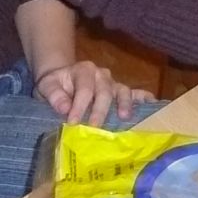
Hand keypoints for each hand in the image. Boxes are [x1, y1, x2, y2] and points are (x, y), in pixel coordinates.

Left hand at [34, 60, 154, 125]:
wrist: (62, 78)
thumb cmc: (54, 84)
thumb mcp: (46, 86)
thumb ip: (53, 94)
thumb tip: (64, 108)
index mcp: (83, 70)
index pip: (84, 88)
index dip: (79, 105)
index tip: (73, 122)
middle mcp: (101, 74)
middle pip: (104, 90)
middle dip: (100, 109)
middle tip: (95, 127)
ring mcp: (112, 82)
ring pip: (121, 90)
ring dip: (124, 103)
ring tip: (124, 117)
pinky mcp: (118, 90)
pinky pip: (133, 92)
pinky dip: (142, 97)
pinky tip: (151, 103)